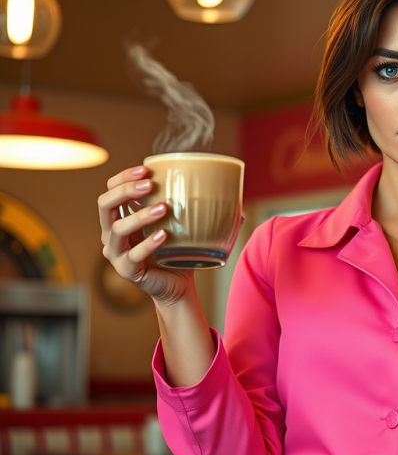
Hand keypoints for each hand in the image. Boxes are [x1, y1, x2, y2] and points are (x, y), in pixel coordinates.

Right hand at [97, 165, 192, 305]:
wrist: (179, 285)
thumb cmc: (179, 251)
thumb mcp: (184, 225)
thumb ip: (199, 207)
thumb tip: (234, 194)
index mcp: (121, 218)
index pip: (111, 190)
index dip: (124, 177)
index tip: (146, 169)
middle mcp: (112, 234)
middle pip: (105, 205)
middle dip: (125, 190)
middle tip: (149, 185)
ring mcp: (116, 254)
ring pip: (118, 229)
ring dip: (140, 216)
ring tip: (164, 208)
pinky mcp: (127, 271)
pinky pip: (133, 255)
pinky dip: (148, 244)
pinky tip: (164, 235)